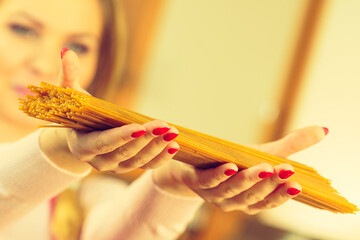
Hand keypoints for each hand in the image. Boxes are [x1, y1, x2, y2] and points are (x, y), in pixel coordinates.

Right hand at [40, 49, 178, 173]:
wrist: (82, 134)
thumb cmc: (76, 111)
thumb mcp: (70, 94)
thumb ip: (68, 76)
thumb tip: (67, 52)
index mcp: (82, 147)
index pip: (102, 143)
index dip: (120, 137)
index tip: (139, 127)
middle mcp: (98, 162)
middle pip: (124, 154)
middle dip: (146, 140)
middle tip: (164, 125)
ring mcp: (115, 167)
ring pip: (137, 162)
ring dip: (157, 148)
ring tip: (173, 133)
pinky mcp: (128, 167)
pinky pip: (146, 166)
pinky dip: (161, 158)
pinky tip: (174, 146)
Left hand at [154, 126, 326, 214]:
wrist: (198, 163)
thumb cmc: (236, 160)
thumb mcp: (263, 154)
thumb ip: (290, 146)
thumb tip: (322, 130)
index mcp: (252, 199)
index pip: (270, 201)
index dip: (283, 194)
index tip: (298, 184)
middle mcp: (235, 202)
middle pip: (253, 196)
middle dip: (270, 184)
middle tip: (284, 170)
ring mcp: (216, 195)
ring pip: (232, 191)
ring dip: (248, 180)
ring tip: (264, 168)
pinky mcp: (199, 183)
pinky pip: (208, 182)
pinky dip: (219, 174)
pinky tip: (229, 165)